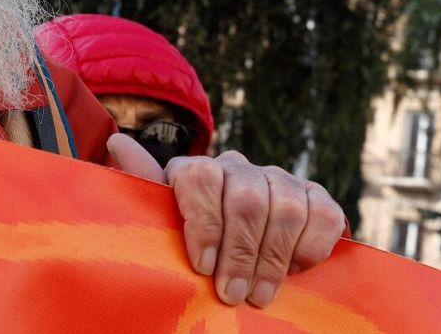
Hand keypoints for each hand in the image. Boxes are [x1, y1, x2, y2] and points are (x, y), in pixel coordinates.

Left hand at [109, 135, 343, 308]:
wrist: (242, 249)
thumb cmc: (192, 240)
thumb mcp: (164, 221)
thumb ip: (144, 187)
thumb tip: (117, 144)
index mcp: (199, 171)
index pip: (201, 177)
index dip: (204, 223)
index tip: (202, 267)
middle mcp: (240, 168)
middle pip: (246, 200)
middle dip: (240, 254)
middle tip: (232, 295)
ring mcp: (280, 179)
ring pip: (285, 208)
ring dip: (273, 259)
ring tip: (260, 296)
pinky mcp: (316, 197)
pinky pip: (323, 215)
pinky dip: (310, 247)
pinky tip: (295, 271)